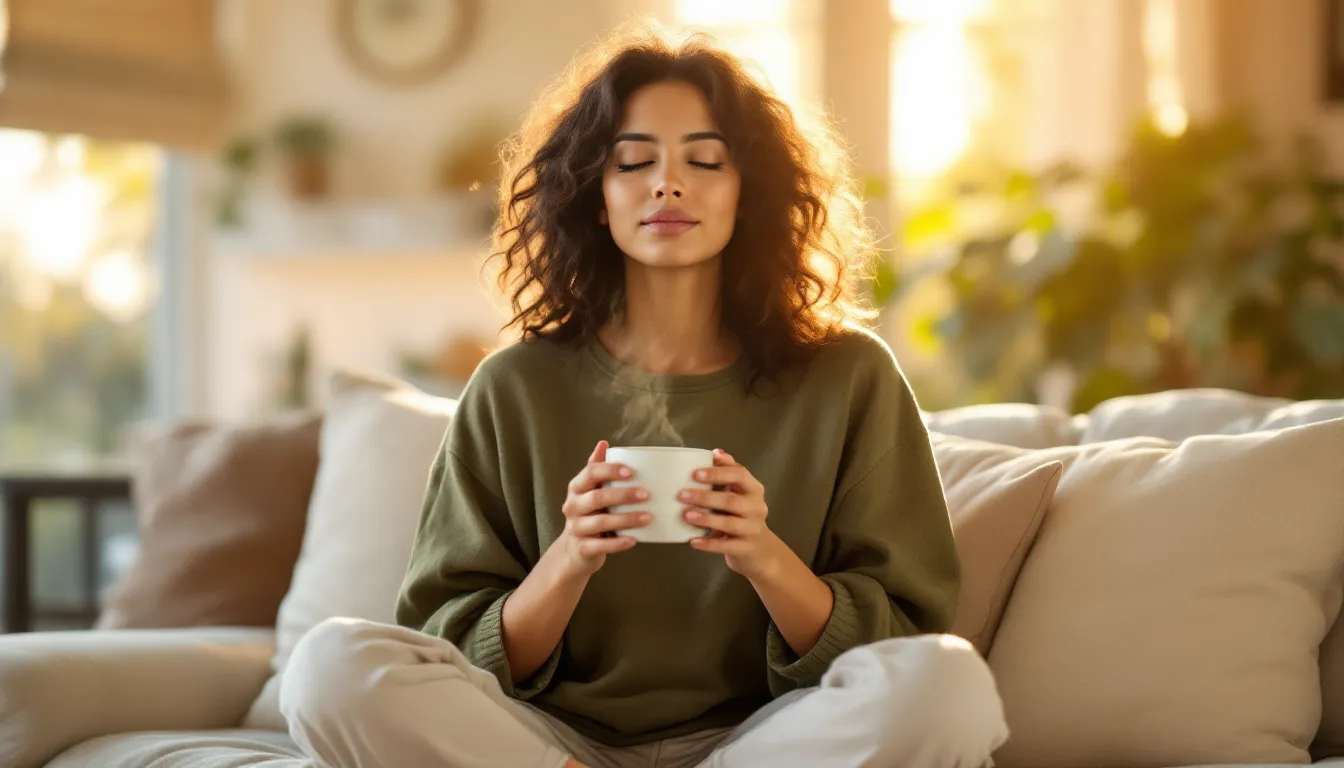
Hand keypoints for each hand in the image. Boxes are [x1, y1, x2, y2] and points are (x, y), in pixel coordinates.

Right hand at [556, 440, 650, 576]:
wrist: (574, 551)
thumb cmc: (589, 514)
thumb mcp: (590, 490)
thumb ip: (597, 468)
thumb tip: (603, 443)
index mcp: (576, 488)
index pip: (591, 472)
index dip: (611, 470)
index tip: (632, 472)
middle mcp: (573, 506)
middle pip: (597, 497)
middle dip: (623, 495)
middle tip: (646, 494)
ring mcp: (576, 528)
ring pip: (601, 522)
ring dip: (627, 519)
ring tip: (648, 517)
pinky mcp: (582, 548)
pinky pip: (601, 546)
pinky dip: (618, 543)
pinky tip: (634, 540)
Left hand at [680, 448, 782, 579]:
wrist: (760, 550)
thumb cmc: (743, 515)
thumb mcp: (740, 492)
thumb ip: (729, 472)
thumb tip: (715, 452)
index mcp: (754, 489)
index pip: (740, 475)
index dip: (718, 473)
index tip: (696, 473)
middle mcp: (757, 508)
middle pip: (731, 500)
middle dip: (705, 497)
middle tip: (682, 495)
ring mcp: (753, 529)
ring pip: (729, 523)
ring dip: (706, 518)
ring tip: (686, 515)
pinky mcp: (746, 548)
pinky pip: (726, 546)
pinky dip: (708, 544)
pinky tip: (693, 541)